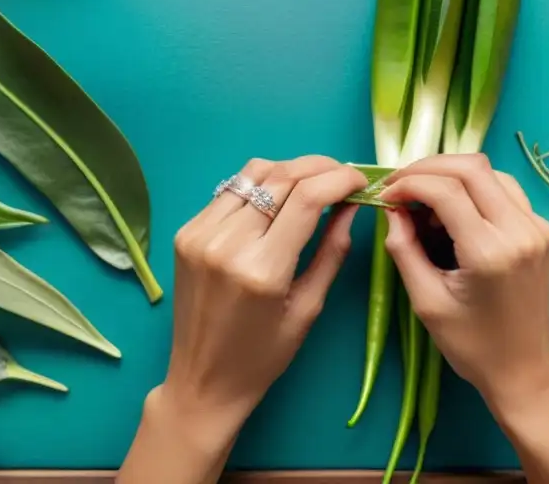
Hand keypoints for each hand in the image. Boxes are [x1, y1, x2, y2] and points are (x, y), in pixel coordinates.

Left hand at [163, 154, 367, 418]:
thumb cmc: (263, 356)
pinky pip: (230, 189)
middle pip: (281, 176)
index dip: (340, 179)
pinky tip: (278, 198)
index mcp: (262, 270)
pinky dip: (261, 185)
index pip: (307, 198)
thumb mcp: (309, 307)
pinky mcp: (187, 232)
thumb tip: (351, 205)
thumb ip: (333, 250)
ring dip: (291, 169)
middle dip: (320, 168)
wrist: (202, 380)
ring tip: (314, 182)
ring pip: (254, 173)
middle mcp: (227, 244)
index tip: (362, 181)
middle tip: (345, 176)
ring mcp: (201, 234)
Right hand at [380, 153, 548, 413]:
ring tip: (423, 199)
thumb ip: (405, 250)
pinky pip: (505, 190)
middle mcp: (520, 231)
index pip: (447, 190)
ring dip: (452, 174)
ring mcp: (536, 227)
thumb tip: (391, 209)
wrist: (524, 371)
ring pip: (491, 172)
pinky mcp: (541, 230)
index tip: (384, 195)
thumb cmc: (471, 345)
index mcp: (490, 252)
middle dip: (428, 167)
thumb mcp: (426, 302)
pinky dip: (475, 187)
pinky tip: (453, 208)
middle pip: (472, 168)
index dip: (409, 183)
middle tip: (399, 185)